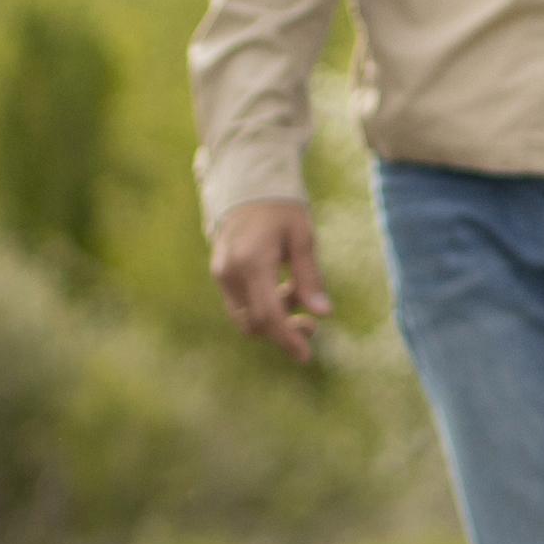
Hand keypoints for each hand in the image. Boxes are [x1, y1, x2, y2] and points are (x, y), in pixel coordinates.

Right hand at [211, 196, 333, 365]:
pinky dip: (262, 308)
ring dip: (273, 320)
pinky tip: (282, 290)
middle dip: (284, 331)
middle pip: (255, 322)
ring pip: (245, 317)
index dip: (288, 338)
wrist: (247, 186)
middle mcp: (230, 271)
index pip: (268, 313)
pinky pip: (240, 305)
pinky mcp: (220, 274)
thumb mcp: (303, 238)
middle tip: (311, 324)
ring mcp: (221, 274)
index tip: (306, 356)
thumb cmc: (281, 209)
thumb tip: (324, 314)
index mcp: (252, 260)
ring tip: (296, 294)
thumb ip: (310, 277)